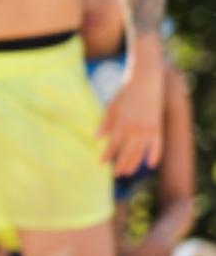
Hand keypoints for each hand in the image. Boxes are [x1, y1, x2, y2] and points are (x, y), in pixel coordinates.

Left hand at [99, 59, 162, 176]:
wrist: (145, 81)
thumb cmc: (125, 93)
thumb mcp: (112, 106)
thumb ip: (105, 123)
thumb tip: (96, 137)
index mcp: (122, 123)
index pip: (112, 145)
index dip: (106, 155)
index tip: (100, 163)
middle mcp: (136, 129)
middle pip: (127, 152)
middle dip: (120, 164)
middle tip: (115, 174)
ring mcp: (149, 130)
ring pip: (141, 152)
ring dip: (134, 163)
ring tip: (128, 172)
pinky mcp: (158, 128)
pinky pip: (157, 146)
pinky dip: (155, 156)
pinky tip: (150, 164)